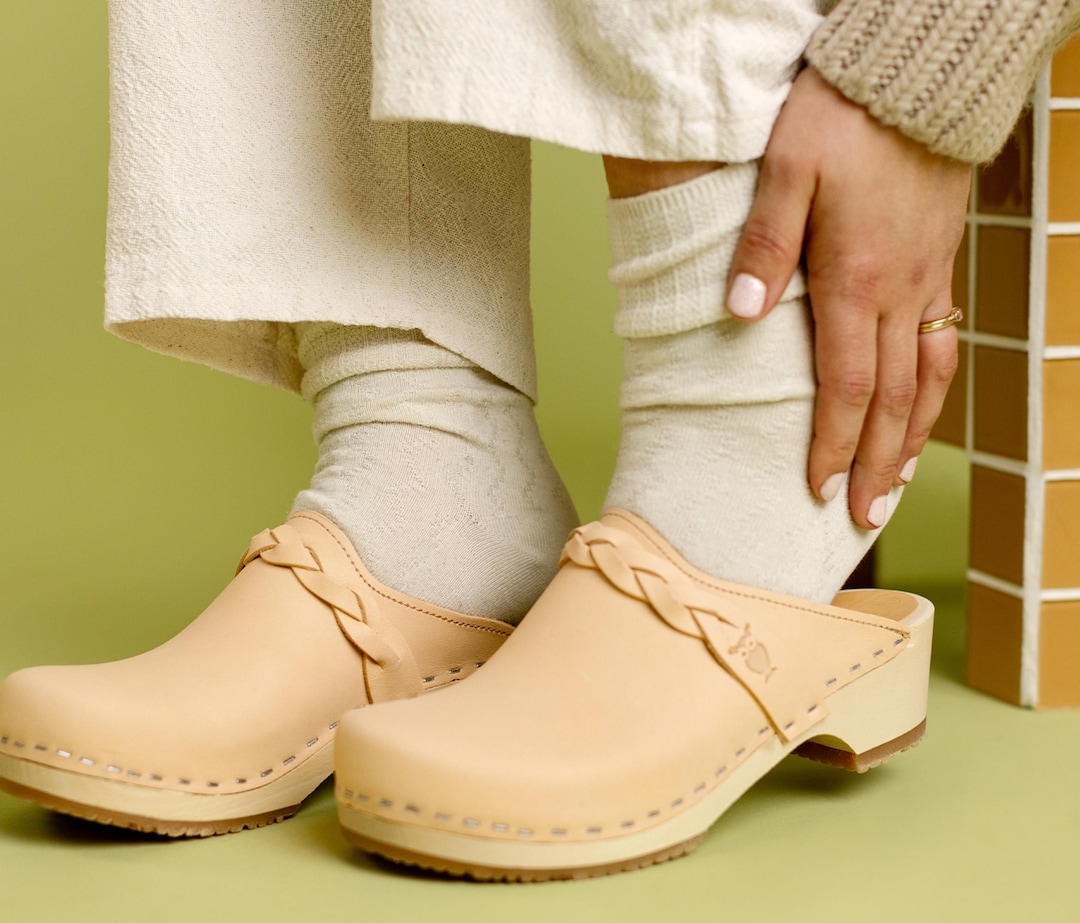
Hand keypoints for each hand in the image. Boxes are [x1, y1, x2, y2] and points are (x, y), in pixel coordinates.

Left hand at [727, 67, 970, 528]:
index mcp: (854, 280)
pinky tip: (920, 411)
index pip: (844, 388)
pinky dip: (932, 392)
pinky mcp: (939, 264)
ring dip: (911, 438)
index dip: (830, 446)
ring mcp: (926, 280)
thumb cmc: (842, 117)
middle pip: (891, 400)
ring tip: (894, 484)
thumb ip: (762, 247)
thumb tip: (738, 317)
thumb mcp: (785, 170)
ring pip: (927, 379)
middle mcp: (898, 292)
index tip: (816, 491)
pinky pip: (942, 344)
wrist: (916, 74)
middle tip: (863, 518)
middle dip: (875, 465)